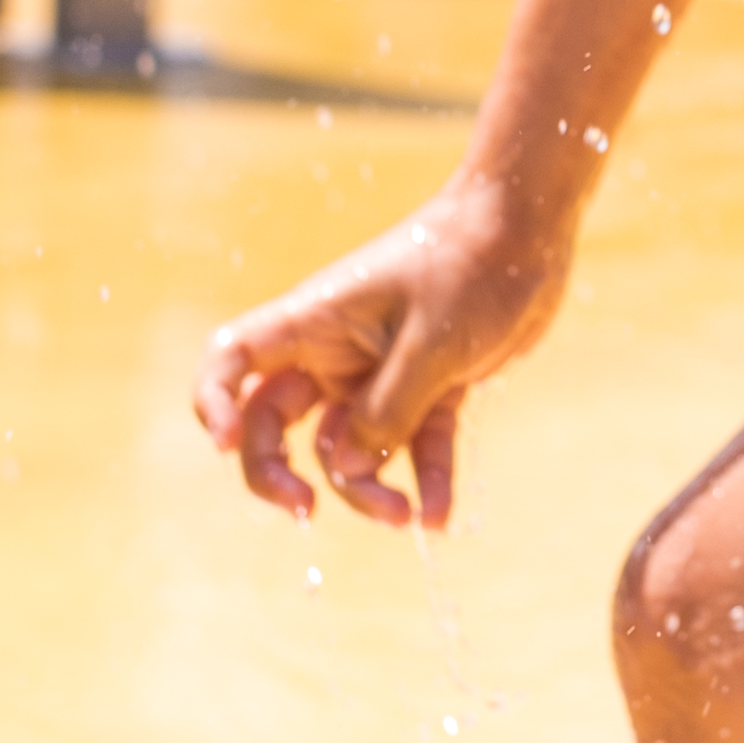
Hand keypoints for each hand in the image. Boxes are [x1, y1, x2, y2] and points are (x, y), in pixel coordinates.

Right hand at [193, 172, 573, 529]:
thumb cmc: (470, 264)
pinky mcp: (429, 388)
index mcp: (314, 322)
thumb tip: (344, 471)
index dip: (215, 402)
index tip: (225, 446)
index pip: (234, 359)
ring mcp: (378, 373)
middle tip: (306, 509)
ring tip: (406, 516)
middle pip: (277, 423)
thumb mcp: (429, 344)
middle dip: (281, 473)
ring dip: (367, 488)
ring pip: (348, 448)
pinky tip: (438, 515)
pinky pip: (414, 445)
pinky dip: (426, 478)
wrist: (528, 227)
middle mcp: (335, 351)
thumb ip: (385, 413)